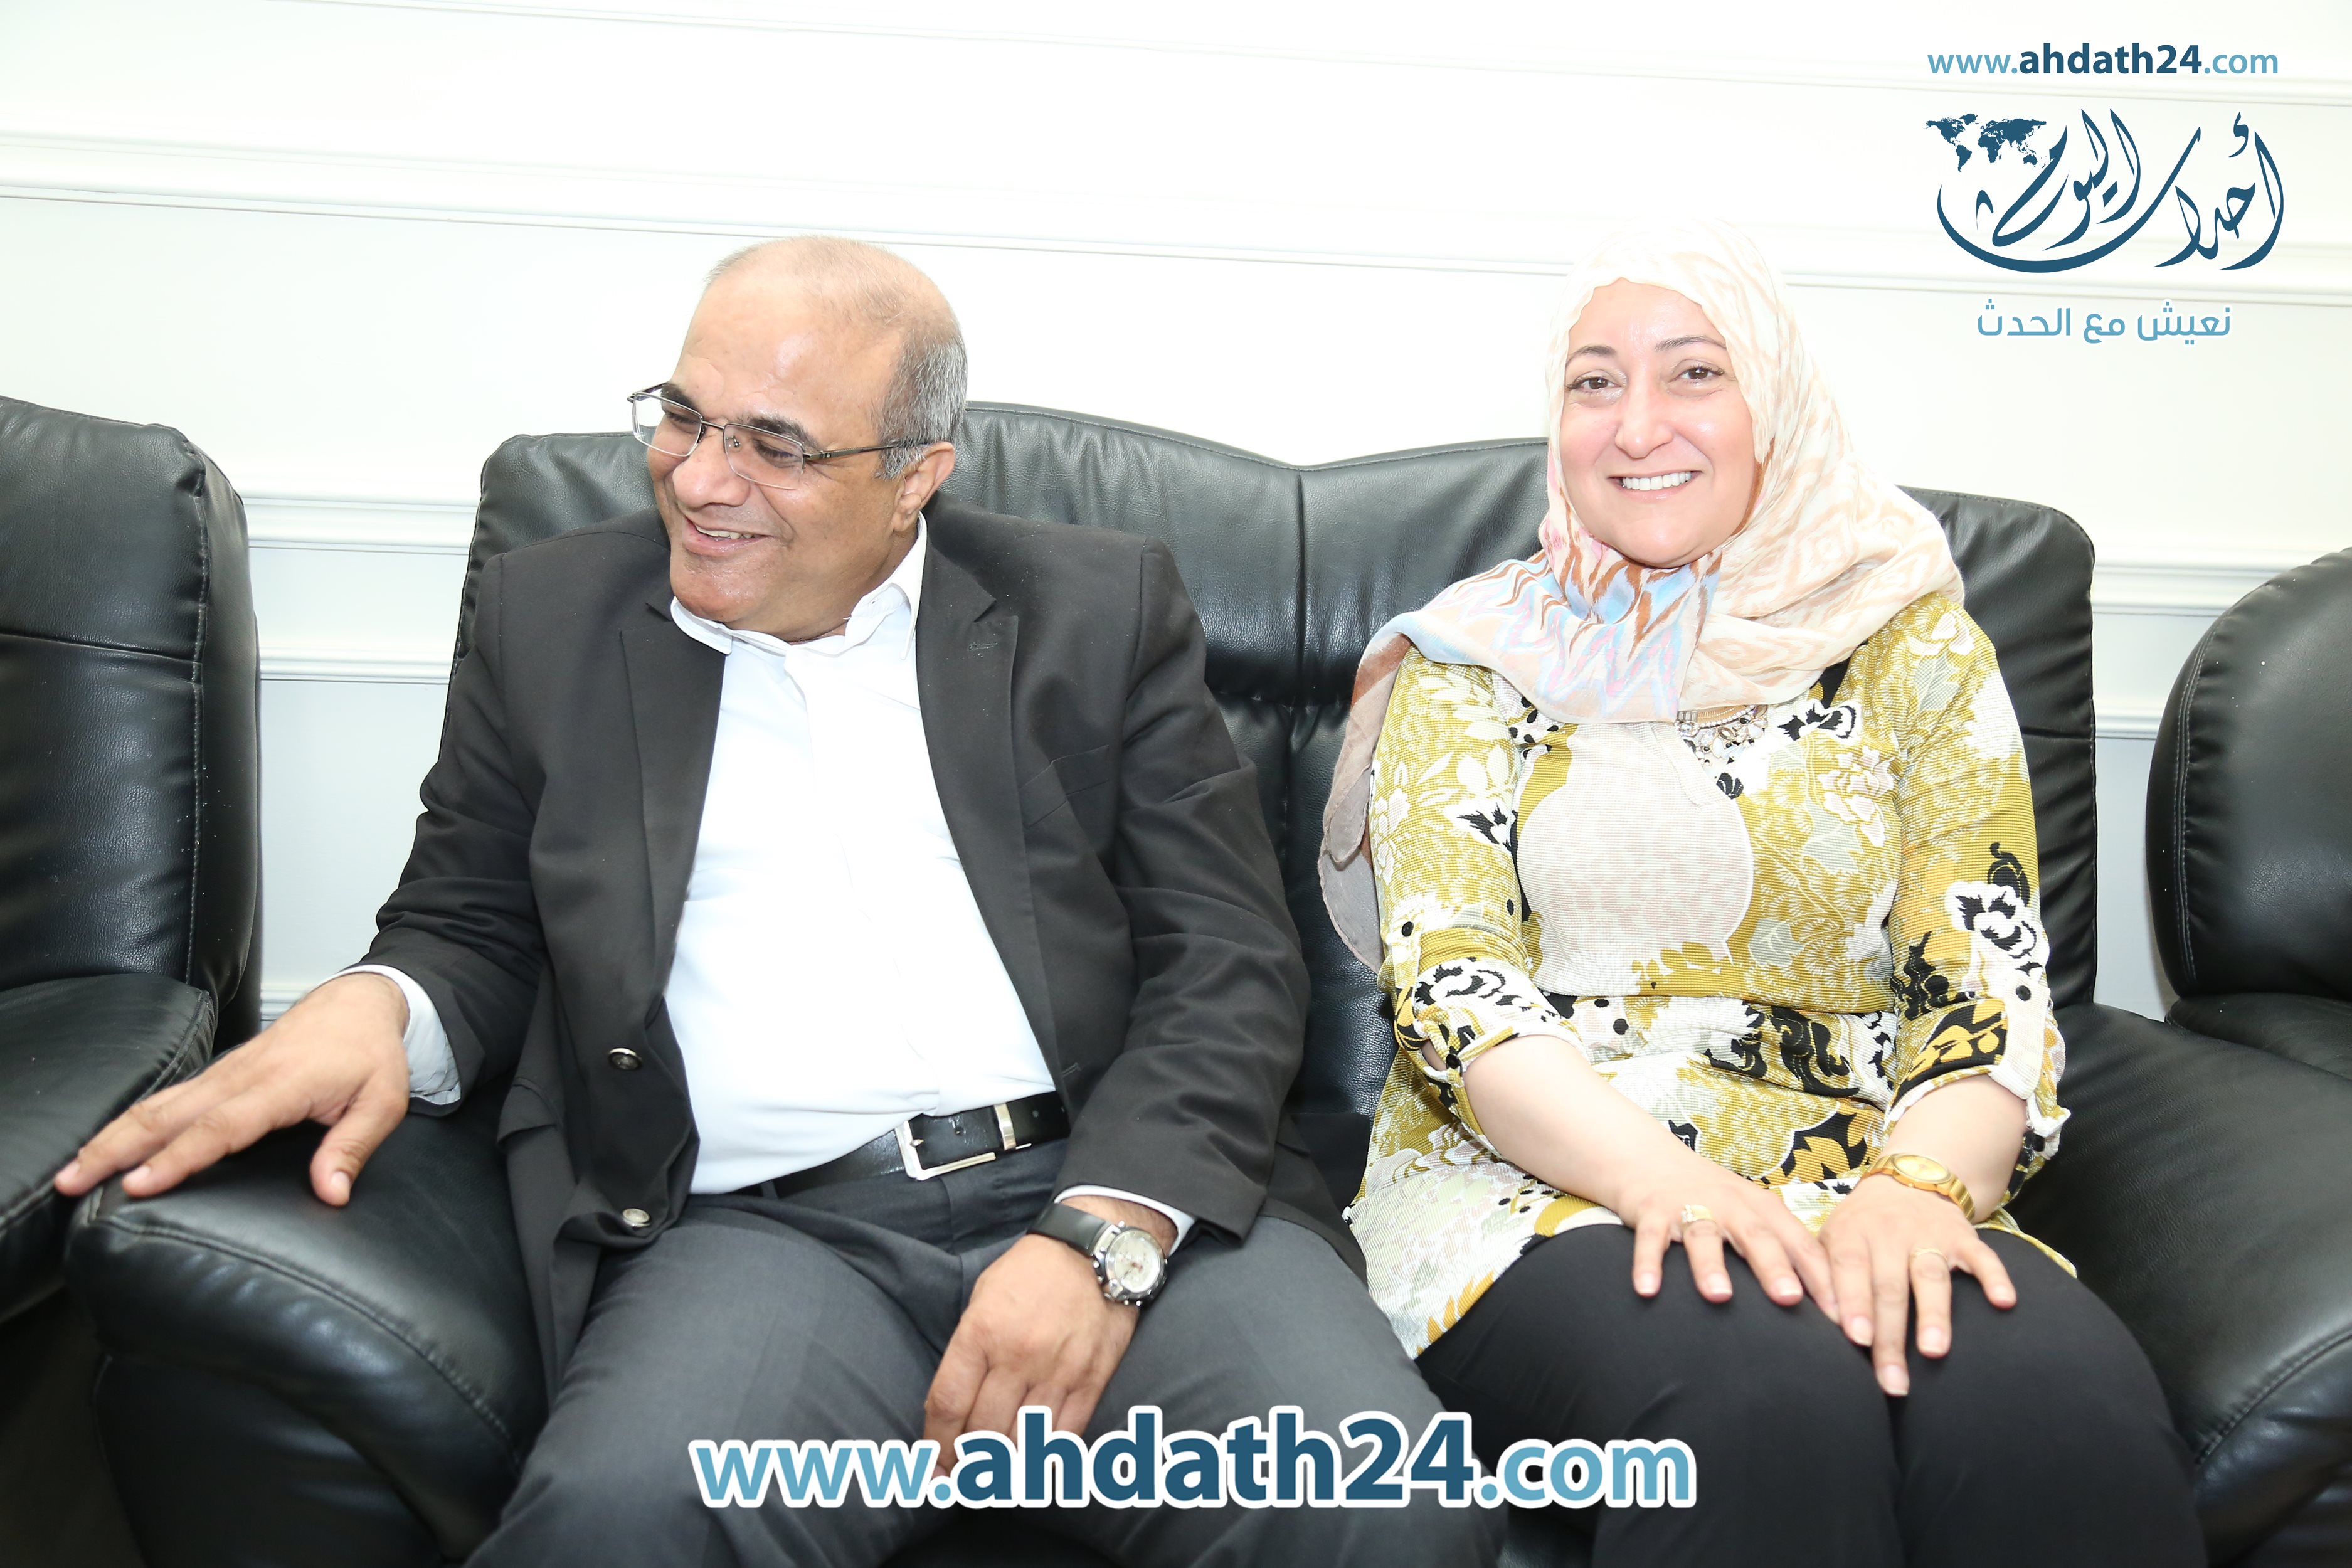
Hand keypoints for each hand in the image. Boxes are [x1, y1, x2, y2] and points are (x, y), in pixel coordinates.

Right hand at [53, 972, 414, 1206]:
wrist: (359, 1003)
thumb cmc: (371, 1055)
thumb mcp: (382, 1102)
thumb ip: (353, 1147)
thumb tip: (331, 1193)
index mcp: (282, 1085)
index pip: (222, 1127)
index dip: (180, 1158)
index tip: (141, 1184)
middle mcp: (243, 1076)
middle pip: (171, 1114)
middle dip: (119, 1148)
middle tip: (74, 1181)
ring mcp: (226, 1072)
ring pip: (160, 1104)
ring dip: (114, 1135)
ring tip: (73, 1170)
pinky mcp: (219, 1074)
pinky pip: (169, 1098)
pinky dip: (133, 1121)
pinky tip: (107, 1144)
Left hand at [922, 1196, 1170, 1471]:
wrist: (1095, 1249)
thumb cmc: (1030, 1272)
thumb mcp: (982, 1298)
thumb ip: (967, 1351)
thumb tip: (953, 1406)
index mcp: (981, 1332)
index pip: (948, 1404)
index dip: (936, 1444)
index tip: (934, 1464)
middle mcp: (1017, 1356)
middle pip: (983, 1433)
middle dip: (967, 1464)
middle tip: (962, 1477)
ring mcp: (1057, 1371)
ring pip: (1023, 1443)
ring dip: (1004, 1471)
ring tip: (994, 1480)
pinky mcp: (1091, 1380)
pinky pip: (1065, 1437)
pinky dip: (1046, 1461)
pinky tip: (1034, 1470)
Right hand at [1610, 1150, 1836, 1316]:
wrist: (1651, 1158)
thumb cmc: (1712, 1199)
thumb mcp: (1751, 1216)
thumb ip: (1780, 1251)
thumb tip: (1823, 1306)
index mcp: (1762, 1208)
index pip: (1800, 1245)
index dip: (1822, 1279)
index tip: (1841, 1318)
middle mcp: (1730, 1204)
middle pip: (1757, 1236)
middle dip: (1774, 1267)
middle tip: (1789, 1300)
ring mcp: (1689, 1205)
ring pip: (1704, 1236)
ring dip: (1712, 1266)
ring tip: (1720, 1296)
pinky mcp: (1651, 1211)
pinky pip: (1649, 1239)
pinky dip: (1647, 1263)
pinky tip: (1648, 1290)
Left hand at [1819, 1172, 2015, 1394]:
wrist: (1907, 1180)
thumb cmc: (1861, 1226)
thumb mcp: (1831, 1238)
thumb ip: (1822, 1276)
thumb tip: (1814, 1327)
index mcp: (1852, 1234)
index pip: (1850, 1270)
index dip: (1854, 1303)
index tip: (1857, 1340)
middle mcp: (1890, 1233)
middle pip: (1890, 1287)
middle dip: (1891, 1336)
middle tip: (1893, 1381)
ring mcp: (1929, 1235)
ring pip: (1931, 1276)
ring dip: (1933, 1315)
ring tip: (1934, 1352)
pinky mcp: (1964, 1237)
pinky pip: (1983, 1257)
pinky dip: (1995, 1278)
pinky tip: (2004, 1303)